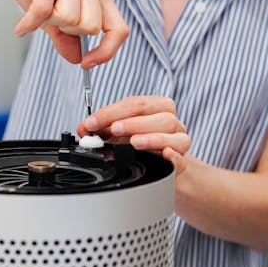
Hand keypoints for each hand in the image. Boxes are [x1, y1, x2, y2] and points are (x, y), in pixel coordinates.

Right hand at [0, 0, 128, 68]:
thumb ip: (64, 36)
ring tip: (35, 10)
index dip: (106, 51)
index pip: (119, 28)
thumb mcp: (50, 11)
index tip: (86, 64)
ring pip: (69, 19)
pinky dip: (29, 24)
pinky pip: (43, 10)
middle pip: (90, 28)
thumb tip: (76, 60)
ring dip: (47, 22)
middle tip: (50, 19)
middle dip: (67, 32)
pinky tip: (21, 28)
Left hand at [76, 96, 190, 172]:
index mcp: (158, 107)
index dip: (113, 112)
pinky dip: (174, 156)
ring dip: (153, 138)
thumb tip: (84, 128)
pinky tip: (165, 155)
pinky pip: (183, 159)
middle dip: (134, 122)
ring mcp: (179, 142)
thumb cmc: (141, 140)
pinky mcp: (182, 162)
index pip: (137, 104)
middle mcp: (172, 122)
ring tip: (135, 142)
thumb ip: (102, 127)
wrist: (161, 162)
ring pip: (175, 136)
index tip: (93, 122)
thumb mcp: (120, 131)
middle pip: (160, 116)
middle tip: (114, 129)